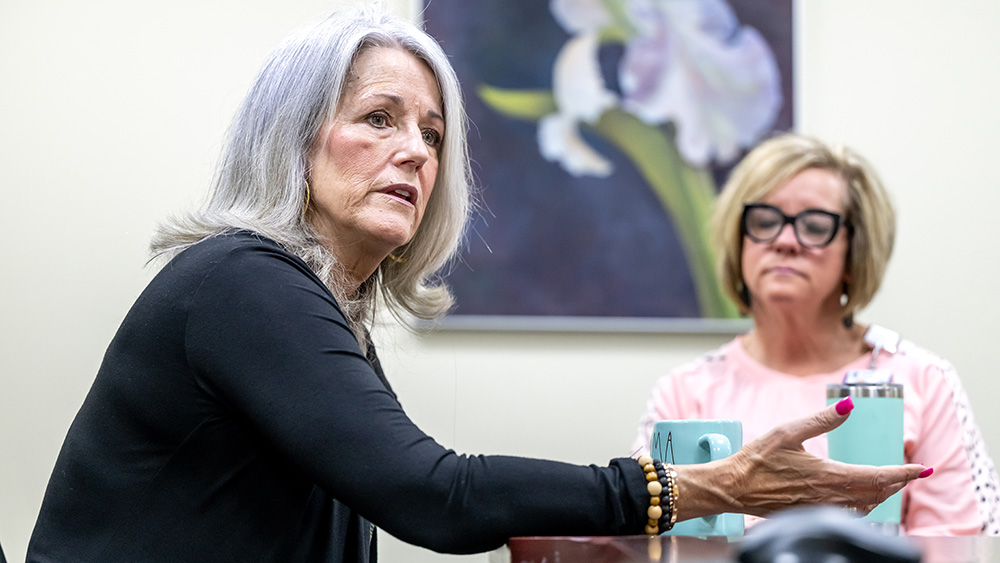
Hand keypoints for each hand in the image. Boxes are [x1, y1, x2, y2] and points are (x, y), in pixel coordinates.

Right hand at [673, 398, 928, 519]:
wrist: (733, 488)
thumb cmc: (756, 459)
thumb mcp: (787, 432)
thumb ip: (821, 419)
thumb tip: (849, 404)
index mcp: (828, 475)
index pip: (878, 476)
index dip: (904, 472)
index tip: (923, 468)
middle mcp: (829, 496)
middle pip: (876, 493)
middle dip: (897, 482)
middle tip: (912, 473)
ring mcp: (820, 509)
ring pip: (863, 505)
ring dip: (881, 494)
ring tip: (890, 483)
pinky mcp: (810, 514)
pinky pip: (846, 512)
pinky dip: (861, 503)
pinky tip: (859, 496)